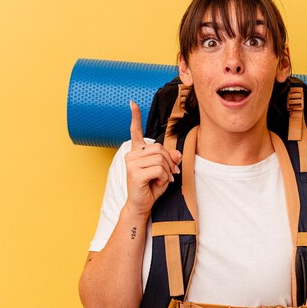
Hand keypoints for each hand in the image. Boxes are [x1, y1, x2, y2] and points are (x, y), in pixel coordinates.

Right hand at [123, 100, 181, 216]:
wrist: (141, 204)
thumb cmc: (151, 187)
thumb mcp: (164, 171)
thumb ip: (169, 159)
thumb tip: (176, 153)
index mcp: (136, 152)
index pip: (135, 131)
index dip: (135, 117)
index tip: (132, 103)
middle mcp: (131, 155)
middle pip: (159, 148)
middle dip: (169, 161)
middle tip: (171, 174)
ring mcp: (131, 164)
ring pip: (160, 158)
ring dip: (167, 170)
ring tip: (164, 179)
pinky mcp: (134, 173)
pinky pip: (158, 169)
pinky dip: (164, 176)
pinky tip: (160, 182)